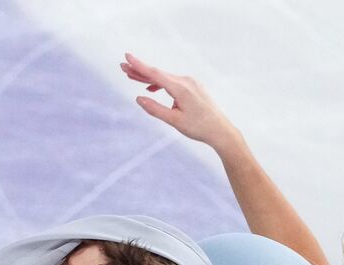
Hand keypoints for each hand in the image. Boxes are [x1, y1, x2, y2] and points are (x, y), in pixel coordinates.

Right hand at [119, 52, 238, 149]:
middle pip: (158, 74)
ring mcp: (191, 83)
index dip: (139, 66)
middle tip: (123, 67)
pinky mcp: (193, 87)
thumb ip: (155, 109)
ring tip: (132, 77)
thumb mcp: (174, 121)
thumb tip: (138, 98)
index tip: (127, 56)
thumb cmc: (199, 127)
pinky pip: (173, 82)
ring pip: (165, 78)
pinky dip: (160, 84)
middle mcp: (186, 81)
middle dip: (140, 71)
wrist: (220, 130)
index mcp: (181, 88)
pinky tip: (152, 88)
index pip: (155, 74)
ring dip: (149, 78)